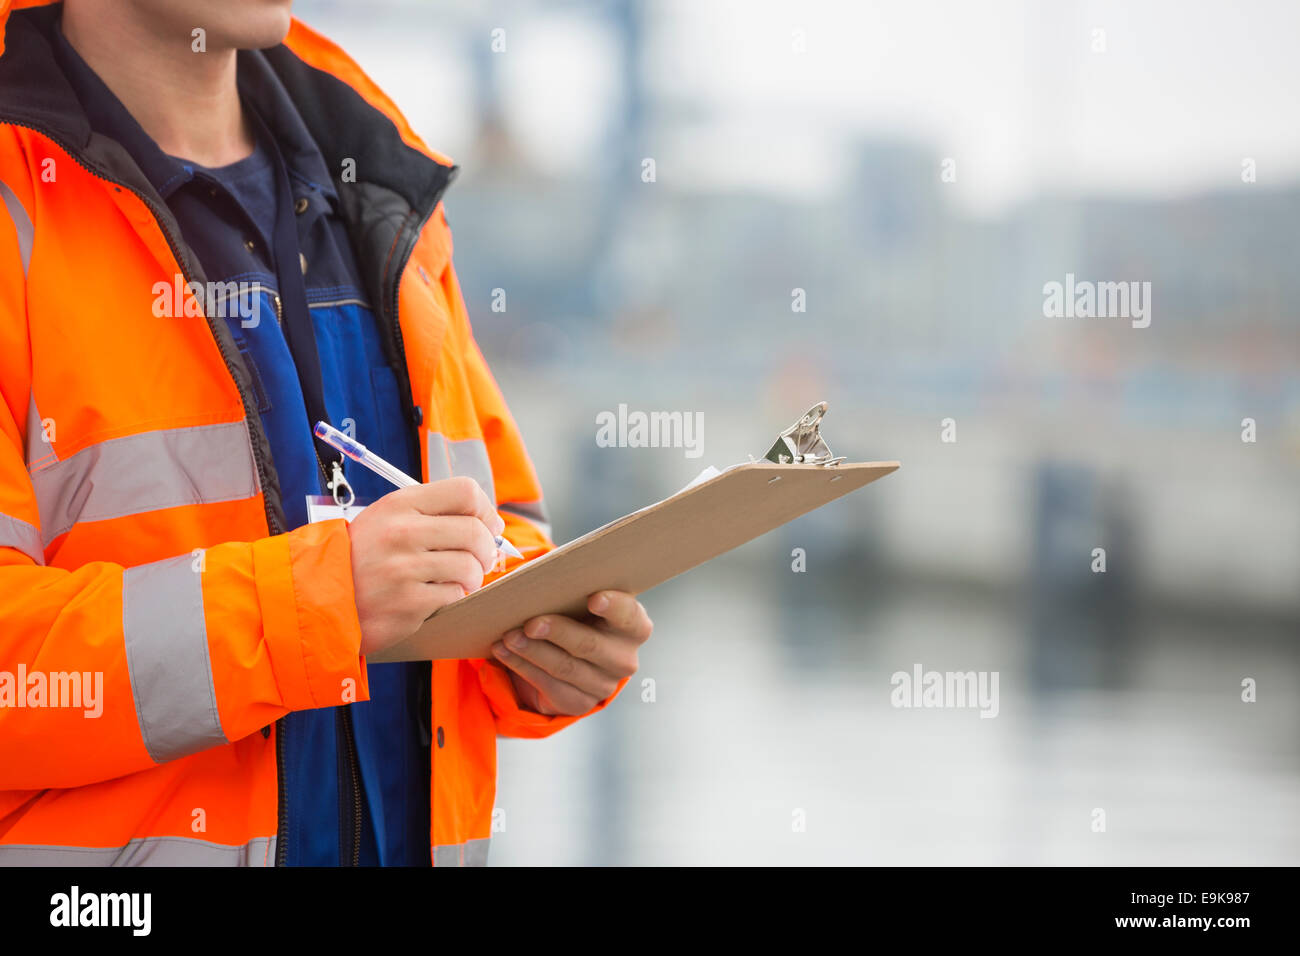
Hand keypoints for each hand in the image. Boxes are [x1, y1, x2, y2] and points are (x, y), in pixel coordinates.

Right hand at [347, 476, 501, 656]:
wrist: (320, 598)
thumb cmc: (363, 557)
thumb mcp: (387, 519)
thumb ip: (432, 514)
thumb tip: (490, 526)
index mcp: (400, 504)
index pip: (464, 491)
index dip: (486, 510)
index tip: (489, 527)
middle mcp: (402, 532)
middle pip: (474, 531)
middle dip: (486, 549)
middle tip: (481, 560)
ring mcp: (404, 569)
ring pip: (469, 566)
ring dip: (473, 577)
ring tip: (459, 580)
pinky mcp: (408, 603)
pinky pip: (454, 595)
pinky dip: (452, 597)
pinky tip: (435, 596)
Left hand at [490, 590, 652, 715]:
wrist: (569, 655)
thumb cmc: (576, 615)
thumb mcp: (580, 601)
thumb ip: (573, 591)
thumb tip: (540, 578)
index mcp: (634, 627)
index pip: (629, 616)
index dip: (614, 607)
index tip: (594, 598)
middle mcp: (624, 659)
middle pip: (590, 645)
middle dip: (557, 632)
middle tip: (530, 623)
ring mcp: (603, 685)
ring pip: (564, 667)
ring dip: (532, 651)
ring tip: (508, 637)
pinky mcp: (580, 703)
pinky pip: (549, 686)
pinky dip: (522, 667)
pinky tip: (504, 652)